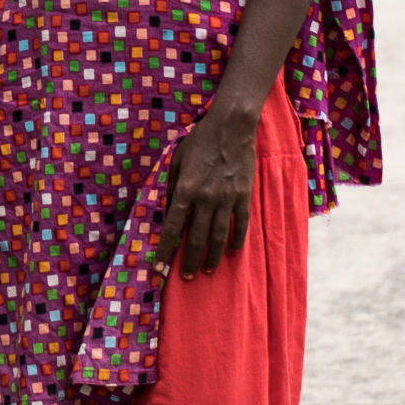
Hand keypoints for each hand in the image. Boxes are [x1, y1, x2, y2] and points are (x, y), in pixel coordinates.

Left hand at [159, 98, 260, 277]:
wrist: (231, 126)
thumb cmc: (200, 140)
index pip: (172, 227)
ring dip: (211, 256)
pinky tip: (231, 251)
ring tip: (206, 270)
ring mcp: (226, 199)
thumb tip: (168, 208)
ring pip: (219, 236)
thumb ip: (172, 185)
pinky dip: (236, 240)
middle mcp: (205, 199)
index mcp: (186, 189)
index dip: (165, 249)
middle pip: (196, 238)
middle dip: (189, 261)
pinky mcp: (244, 196)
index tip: (160, 266)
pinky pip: (240, 224)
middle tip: (186, 277)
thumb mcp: (176, 159)